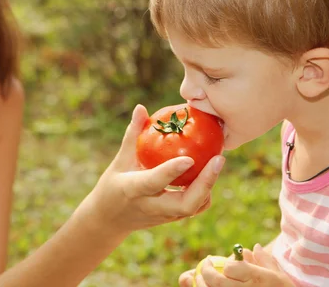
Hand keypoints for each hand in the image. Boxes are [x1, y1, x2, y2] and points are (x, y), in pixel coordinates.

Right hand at [86, 104, 225, 233]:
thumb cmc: (113, 184)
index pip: (154, 182)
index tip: (190, 158)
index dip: (172, 171)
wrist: (109, 220)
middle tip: (219, 159)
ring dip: (208, 186)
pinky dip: (205, 192)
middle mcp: (151, 206)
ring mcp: (164, 216)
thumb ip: (133, 134)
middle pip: (185, 204)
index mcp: (133, 190)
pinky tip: (208, 172)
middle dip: (206, 183)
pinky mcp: (173, 219)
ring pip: (194, 207)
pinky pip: (195, 208)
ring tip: (217, 160)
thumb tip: (141, 108)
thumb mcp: (120, 160)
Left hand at [181, 244, 291, 286]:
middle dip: (206, 271)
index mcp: (256, 278)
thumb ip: (264, 260)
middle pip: (216, 281)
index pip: (231, 267)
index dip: (227, 264)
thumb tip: (255, 247)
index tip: (225, 261)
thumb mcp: (278, 275)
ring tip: (198, 277)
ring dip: (200, 284)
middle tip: (205, 264)